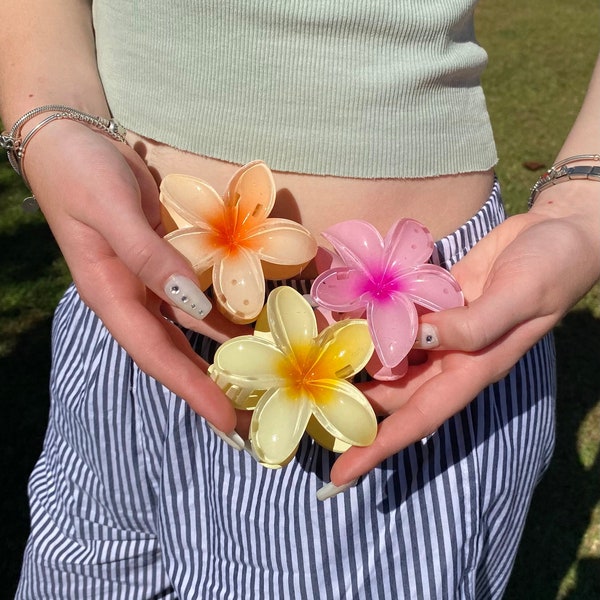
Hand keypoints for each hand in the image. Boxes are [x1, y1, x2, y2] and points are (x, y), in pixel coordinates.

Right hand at [24, 120, 250, 436]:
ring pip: (188, 330)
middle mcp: (131, 298)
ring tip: (254, 381)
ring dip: (218, 356)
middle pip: (174, 353)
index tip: (225, 420)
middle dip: (208, 386)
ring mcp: (149, 281)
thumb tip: (189, 301)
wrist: (72, 142)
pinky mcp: (164, 262)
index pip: (156, 354)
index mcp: (111, 296)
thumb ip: (147, 256)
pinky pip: (196, 298)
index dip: (191, 388)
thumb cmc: (82, 175)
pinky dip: (220, 316)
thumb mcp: (111, 211)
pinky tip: (246, 327)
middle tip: (247, 418)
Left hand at [330, 188, 599, 485]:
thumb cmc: (551, 269)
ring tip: (316, 342)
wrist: (559, 233)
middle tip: (306, 391)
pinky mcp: (434, 303)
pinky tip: (344, 306)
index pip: (417, 420)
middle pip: (391, 390)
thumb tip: (420, 337)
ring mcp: (441, 331)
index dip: (379, 448)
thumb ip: (472, 324)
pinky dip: (370, 316)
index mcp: (472, 369)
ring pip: (388, 355)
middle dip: (351, 396)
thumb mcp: (519, 298)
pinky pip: (396, 318)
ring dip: (355, 351)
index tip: (340, 474)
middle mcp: (450, 358)